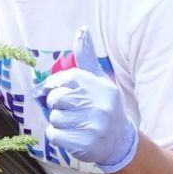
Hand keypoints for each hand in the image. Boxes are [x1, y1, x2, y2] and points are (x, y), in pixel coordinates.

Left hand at [38, 28, 137, 171]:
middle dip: (57, 105)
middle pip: (56, 99)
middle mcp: (100, 105)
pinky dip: (56, 136)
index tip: (56, 91)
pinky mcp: (84, 144)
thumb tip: (82, 29)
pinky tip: (71, 135)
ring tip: (74, 123)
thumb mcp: (99, 79)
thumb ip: (87, 57)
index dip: (54, 86)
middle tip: (70, 110)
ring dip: (58, 122)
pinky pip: (54, 135)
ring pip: (54, 118)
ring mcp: (94, 125)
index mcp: (101, 86)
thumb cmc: (103, 105)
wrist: (119, 142)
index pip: (66, 79)